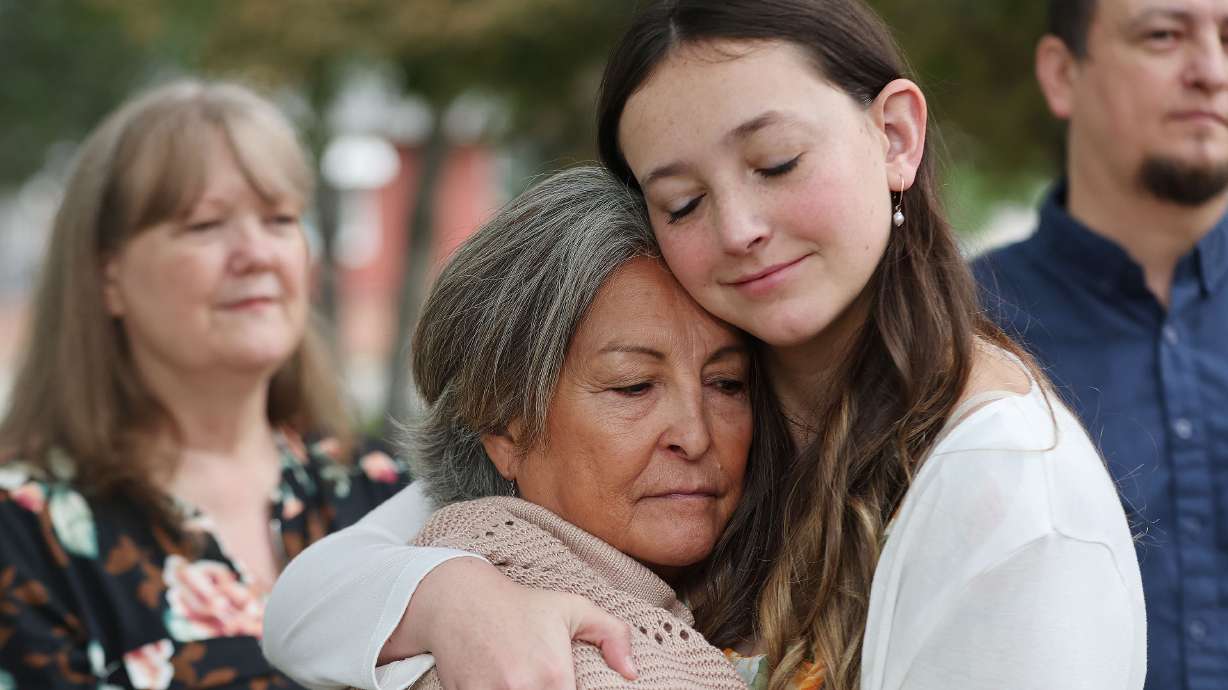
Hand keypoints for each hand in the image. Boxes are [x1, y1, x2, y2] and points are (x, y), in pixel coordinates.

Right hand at [381, 557, 636, 689]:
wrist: (458, 600)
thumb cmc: (520, 605)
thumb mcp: (573, 608)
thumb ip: (613, 634)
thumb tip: (631, 673)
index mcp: (554, 673)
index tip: (567, 689)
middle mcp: (522, 688)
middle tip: (548, 686)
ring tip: (526, 684)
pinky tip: (503, 685)